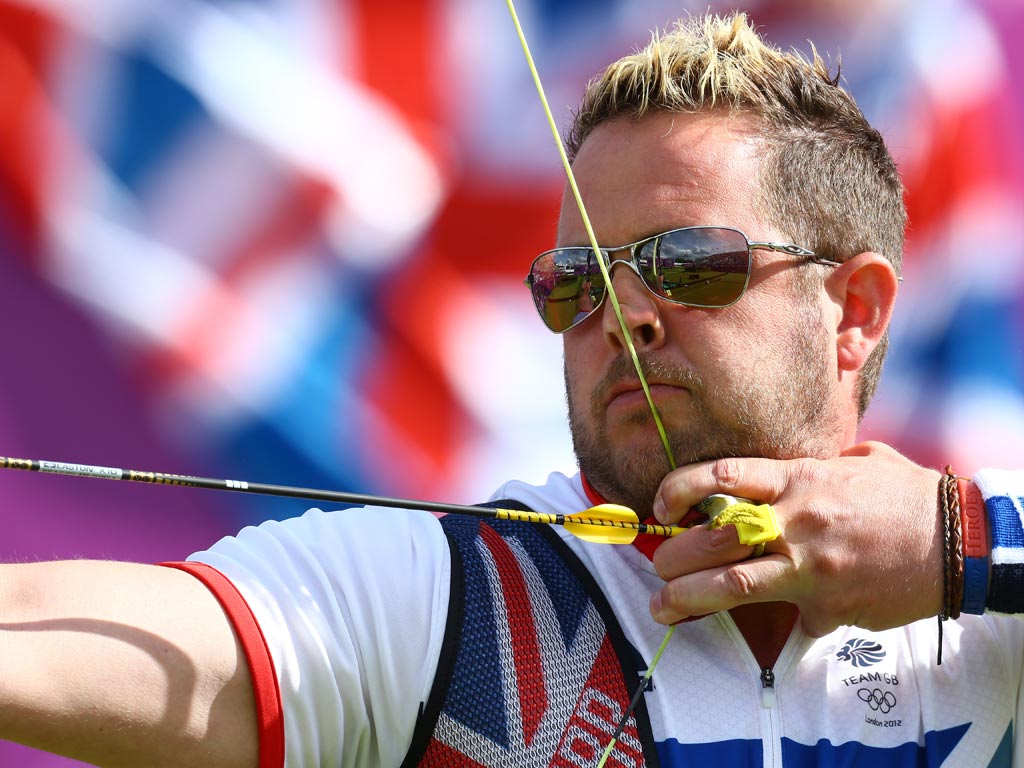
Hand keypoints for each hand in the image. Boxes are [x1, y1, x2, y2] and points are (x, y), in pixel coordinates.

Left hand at [648, 441, 944, 635]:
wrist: (959, 540)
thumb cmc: (903, 496)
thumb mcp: (851, 464)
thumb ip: (806, 471)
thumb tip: (774, 478)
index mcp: (799, 478)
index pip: (720, 475)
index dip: (678, 488)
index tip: (660, 504)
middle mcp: (797, 520)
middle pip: (712, 538)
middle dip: (671, 554)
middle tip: (657, 565)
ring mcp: (810, 566)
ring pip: (730, 586)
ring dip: (686, 597)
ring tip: (662, 606)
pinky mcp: (828, 605)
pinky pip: (787, 618)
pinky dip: (771, 623)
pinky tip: (757, 631)